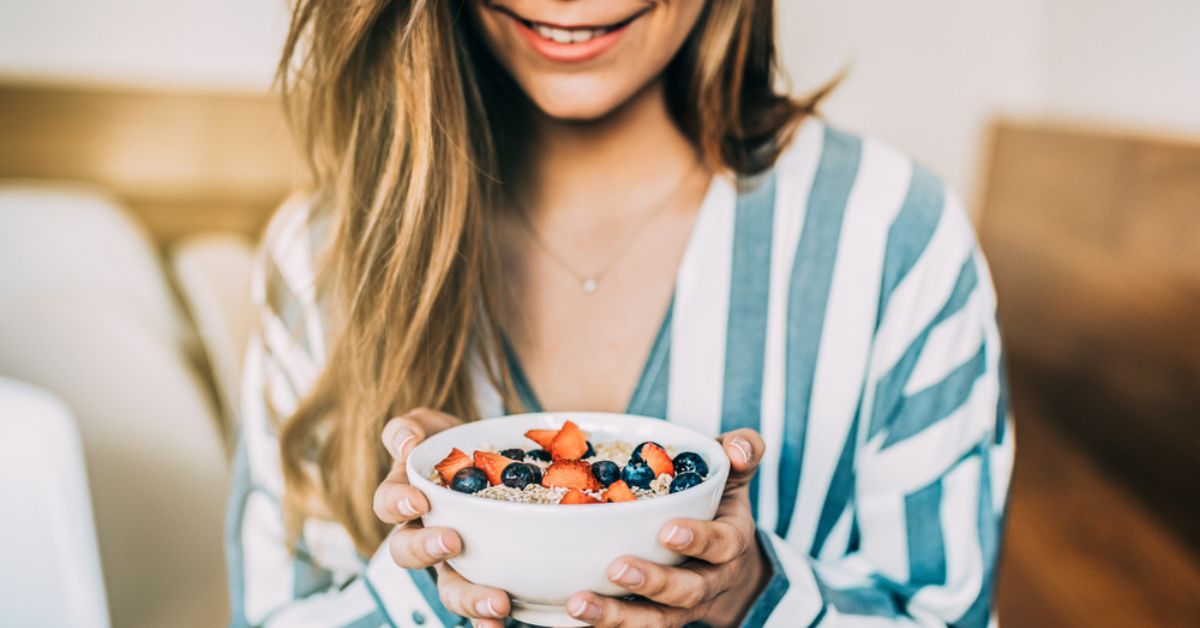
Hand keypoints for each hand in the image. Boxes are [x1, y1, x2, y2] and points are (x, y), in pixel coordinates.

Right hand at [374, 408, 511, 626]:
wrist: (495, 459)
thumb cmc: (453, 445)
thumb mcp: (431, 427)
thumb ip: (409, 429)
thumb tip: (404, 445)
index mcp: (406, 498)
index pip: (388, 504)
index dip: (397, 503)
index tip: (418, 499)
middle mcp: (423, 535)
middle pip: (408, 553)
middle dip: (427, 550)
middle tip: (452, 542)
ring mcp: (453, 561)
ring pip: (448, 588)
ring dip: (468, 598)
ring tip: (496, 601)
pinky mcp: (484, 576)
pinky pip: (481, 606)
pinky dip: (488, 617)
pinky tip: (507, 617)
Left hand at [566, 429, 769, 626]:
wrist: (724, 558)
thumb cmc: (719, 503)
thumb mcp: (733, 474)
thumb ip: (742, 451)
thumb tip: (739, 447)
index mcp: (731, 541)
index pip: (722, 545)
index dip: (698, 540)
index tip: (667, 531)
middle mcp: (710, 580)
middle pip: (688, 592)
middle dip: (653, 583)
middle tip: (616, 568)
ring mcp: (682, 606)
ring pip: (657, 621)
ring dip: (618, 617)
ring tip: (580, 605)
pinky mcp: (656, 617)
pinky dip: (603, 626)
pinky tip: (572, 616)